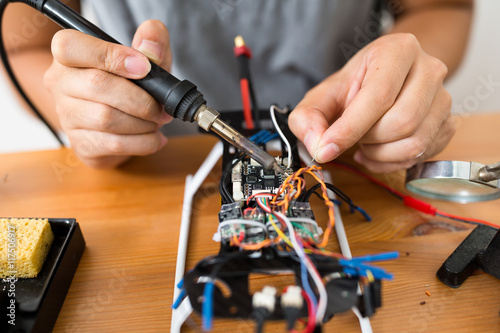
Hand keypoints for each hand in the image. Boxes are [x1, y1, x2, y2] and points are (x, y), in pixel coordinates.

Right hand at [44, 20, 172, 167]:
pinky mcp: (82, 144)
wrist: (117, 122)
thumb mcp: (146, 56)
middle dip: (139, 98)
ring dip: (143, 122)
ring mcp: (67, 117)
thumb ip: (151, 42)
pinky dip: (144, 142)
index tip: (144, 68)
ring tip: (157, 121)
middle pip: (97, 85)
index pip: (71, 47)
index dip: (111, 56)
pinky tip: (154, 137)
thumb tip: (152, 48)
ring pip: (106, 118)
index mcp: (69, 55)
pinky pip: (114, 144)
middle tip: (160, 106)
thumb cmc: (130, 82)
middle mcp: (60, 84)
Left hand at [289, 33, 455, 172]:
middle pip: (401, 122)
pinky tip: (378, 151)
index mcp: (398, 51)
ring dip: (380, 153)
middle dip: (368, 139)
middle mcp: (429, 70)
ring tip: (365, 142)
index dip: (349, 129)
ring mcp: (444, 98)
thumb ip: (308, 118)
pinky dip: (392, 162)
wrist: (387, 80)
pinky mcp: (448, 124)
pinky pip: (422, 156)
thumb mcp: (323, 95)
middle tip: (353, 136)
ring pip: (415, 143)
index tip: (326, 148)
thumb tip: (318, 146)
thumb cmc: (356, 86)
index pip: (378, 97)